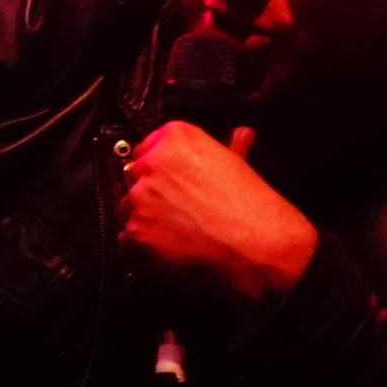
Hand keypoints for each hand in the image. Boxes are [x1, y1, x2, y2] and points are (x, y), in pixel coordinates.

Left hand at [120, 122, 316, 305]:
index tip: (169, 182)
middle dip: (151, 193)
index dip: (159, 168)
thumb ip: (228, 148)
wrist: (259, 249)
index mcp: (176, 138)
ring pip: (128, 208)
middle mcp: (153, 164)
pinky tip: (172, 248)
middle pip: (134, 176)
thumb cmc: (253, 211)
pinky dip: (143, 247)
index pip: (147, 146)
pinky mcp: (135, 233)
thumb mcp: (241, 166)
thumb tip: (238, 136)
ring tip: (179, 231)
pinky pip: (127, 239)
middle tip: (178, 210)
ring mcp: (140, 199)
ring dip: (146, 220)